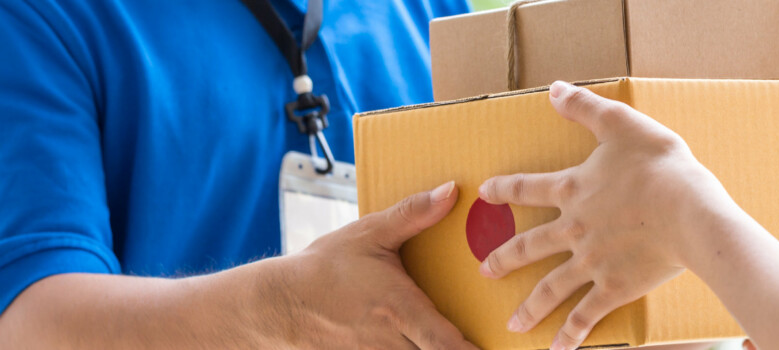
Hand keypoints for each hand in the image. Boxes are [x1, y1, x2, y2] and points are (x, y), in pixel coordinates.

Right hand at [271, 181, 477, 348]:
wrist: (280, 304)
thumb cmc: (326, 268)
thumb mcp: (369, 233)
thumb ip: (413, 214)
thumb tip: (452, 191)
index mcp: (399, 310)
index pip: (445, 344)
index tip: (499, 346)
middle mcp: (392, 342)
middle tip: (493, 343)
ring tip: (465, 342)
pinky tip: (422, 342)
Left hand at [476, 81, 742, 349]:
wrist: (689, 212)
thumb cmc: (660, 166)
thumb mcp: (621, 124)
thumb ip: (585, 108)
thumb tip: (553, 89)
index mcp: (573, 189)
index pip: (527, 188)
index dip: (504, 189)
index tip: (484, 194)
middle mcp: (573, 229)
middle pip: (529, 246)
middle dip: (504, 259)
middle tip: (485, 271)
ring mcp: (591, 262)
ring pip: (551, 288)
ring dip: (529, 307)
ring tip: (512, 325)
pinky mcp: (614, 288)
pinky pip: (585, 316)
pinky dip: (571, 336)